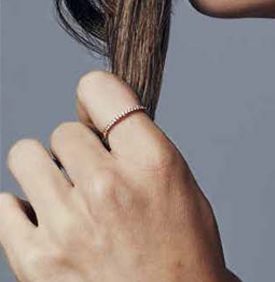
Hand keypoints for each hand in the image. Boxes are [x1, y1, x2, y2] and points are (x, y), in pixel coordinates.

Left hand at [0, 70, 229, 281]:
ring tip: (64, 193)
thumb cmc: (181, 248)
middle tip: (92, 174)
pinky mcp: (36, 262)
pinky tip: (46, 220)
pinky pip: (4, 205)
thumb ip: (136, 143)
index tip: (96, 115)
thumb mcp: (178, 180)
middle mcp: (108, 187)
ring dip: (44, 170)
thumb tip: (90, 114)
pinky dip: (20, 208)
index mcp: (151, 161)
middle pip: (63, 129)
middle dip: (77, 147)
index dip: (95, 98)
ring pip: (26, 156)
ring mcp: (68, 225)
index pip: (98, 89)